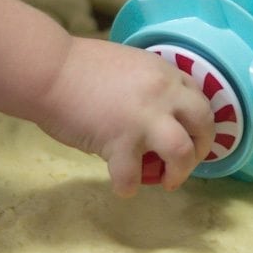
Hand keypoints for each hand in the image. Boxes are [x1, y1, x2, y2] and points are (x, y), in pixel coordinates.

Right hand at [39, 38, 214, 196]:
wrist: (48, 70)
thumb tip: (156, 112)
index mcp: (165, 73)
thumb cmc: (78, 66)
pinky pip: (132, 176)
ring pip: (182, 152)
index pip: (200, 100)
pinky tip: (122, 186)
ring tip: (165, 181)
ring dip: (178, 172)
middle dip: (201, 149)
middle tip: (185, 163)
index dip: (198, 124)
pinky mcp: (120, 141)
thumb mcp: (129, 65)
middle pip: (204, 124)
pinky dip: (128, 187)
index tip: (191, 137)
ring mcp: (144, 118)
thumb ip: (149, 85)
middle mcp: (163, 93)